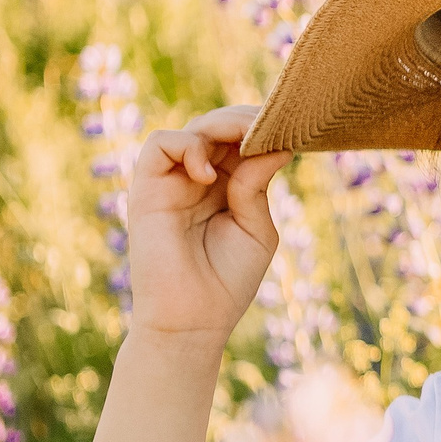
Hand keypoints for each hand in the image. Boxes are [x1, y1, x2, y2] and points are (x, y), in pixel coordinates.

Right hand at [125, 105, 288, 342]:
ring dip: (223, 126)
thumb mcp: (255, 227)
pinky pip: (159, 144)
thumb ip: (258, 185)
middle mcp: (198, 177)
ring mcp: (172, 181)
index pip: (242, 140)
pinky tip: (208, 176)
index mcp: (227, 185)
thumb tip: (276, 146)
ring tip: (247, 143)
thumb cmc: (227, 280)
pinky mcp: (147, 190)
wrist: (192, 320)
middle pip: (219, 126)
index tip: (293, 131)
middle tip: (274, 127)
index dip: (264, 129)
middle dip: (247, 121)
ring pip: (193, 127)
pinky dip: (187, 146)